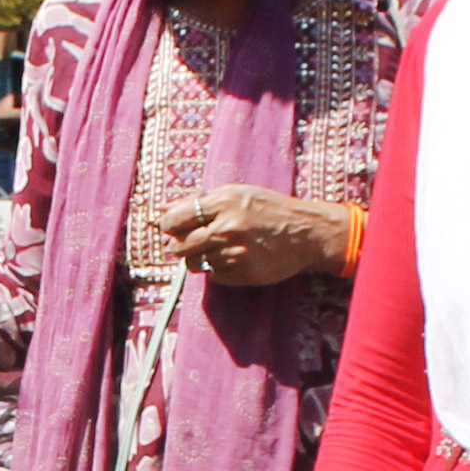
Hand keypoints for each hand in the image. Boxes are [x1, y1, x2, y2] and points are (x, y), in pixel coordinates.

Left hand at [160, 186, 351, 286]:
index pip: (174, 219)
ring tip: (222, 248)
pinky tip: (237, 258)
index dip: (169, 226)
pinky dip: (220, 269)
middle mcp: (227, 227)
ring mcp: (235, 252)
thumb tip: (162, 209)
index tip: (172, 228)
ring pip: (195, 263)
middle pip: (178, 245)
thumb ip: (199, 201)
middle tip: (195, 242)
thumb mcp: (237, 194)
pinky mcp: (243, 273)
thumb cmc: (269, 210)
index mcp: (224, 202)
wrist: (307, 233)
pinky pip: (214, 275)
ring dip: (202, 258)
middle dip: (181, 246)